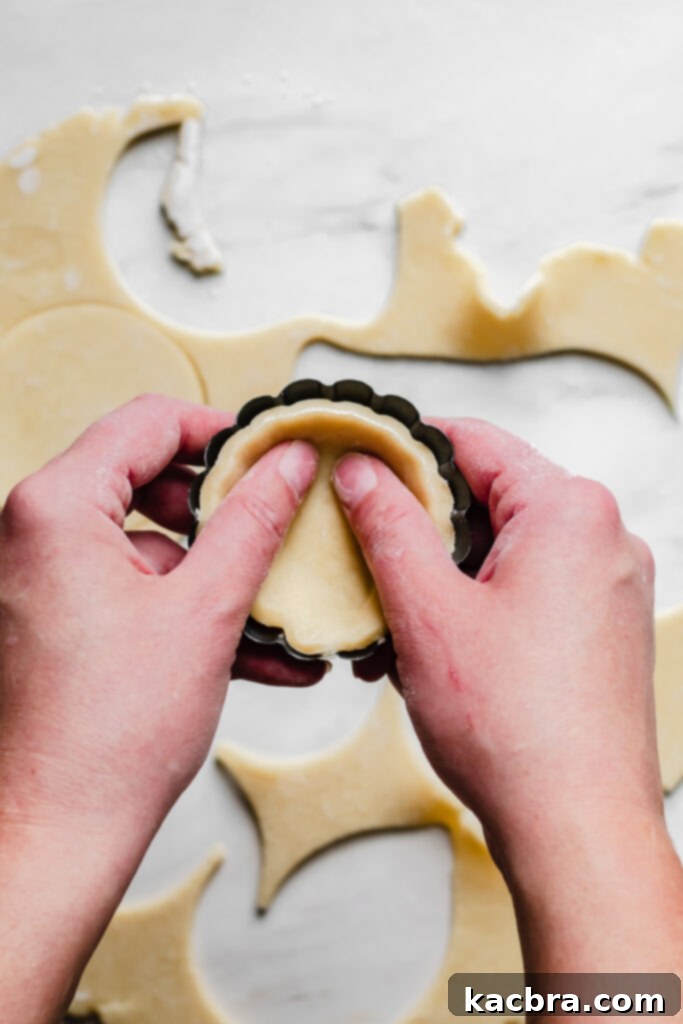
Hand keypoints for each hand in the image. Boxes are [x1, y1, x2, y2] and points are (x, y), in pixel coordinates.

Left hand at [0, 394, 319, 1019]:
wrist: (56, 836)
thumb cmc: (112, 736)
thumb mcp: (206, 610)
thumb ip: (254, 521)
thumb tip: (288, 463)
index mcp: (58, 508)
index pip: (150, 422)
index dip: (224, 432)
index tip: (275, 452)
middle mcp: (36, 532)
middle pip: (149, 478)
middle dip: (226, 509)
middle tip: (281, 527)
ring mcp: (44, 578)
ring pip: (149, 542)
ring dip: (218, 571)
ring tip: (281, 608)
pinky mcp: (58, 619)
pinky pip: (134, 590)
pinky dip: (189, 608)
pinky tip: (257, 649)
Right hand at [333, 418, 682, 971]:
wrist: (577, 827)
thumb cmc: (514, 728)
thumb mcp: (427, 611)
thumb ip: (388, 524)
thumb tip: (361, 468)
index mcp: (569, 511)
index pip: (472, 441)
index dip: (403, 448)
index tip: (355, 460)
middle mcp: (601, 537)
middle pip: (487, 496)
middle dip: (418, 527)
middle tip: (362, 552)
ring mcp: (606, 584)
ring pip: (501, 547)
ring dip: (440, 574)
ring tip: (390, 619)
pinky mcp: (600, 625)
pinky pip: (526, 587)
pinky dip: (474, 603)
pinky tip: (430, 645)